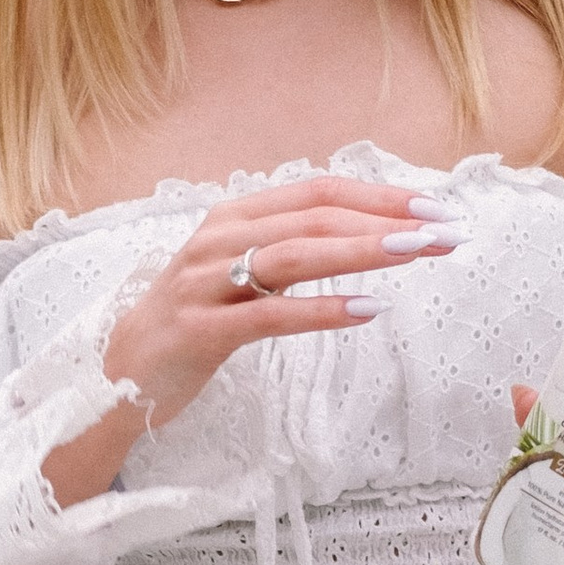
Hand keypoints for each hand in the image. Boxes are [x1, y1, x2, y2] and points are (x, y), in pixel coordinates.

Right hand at [44, 178, 455, 510]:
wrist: (120, 373)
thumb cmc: (196, 322)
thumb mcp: (242, 272)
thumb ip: (291, 248)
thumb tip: (367, 230)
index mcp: (234, 216)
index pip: (317, 191)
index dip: (378, 195)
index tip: (435, 207)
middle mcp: (218, 239)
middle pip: (313, 217)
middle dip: (385, 221)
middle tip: (443, 232)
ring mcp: (205, 283)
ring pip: (294, 256)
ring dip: (361, 252)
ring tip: (415, 253)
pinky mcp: (199, 331)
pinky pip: (269, 315)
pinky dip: (321, 310)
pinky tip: (366, 310)